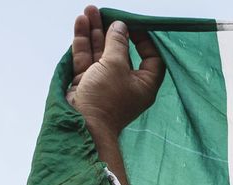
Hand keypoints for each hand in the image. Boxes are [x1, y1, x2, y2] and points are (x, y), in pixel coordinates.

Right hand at [67, 5, 163, 137]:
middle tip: (103, 12)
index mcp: (143, 84)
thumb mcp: (116, 66)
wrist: (82, 124)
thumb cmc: (106, 99)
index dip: (145, 41)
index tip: (134, 26)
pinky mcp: (88, 83)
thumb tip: (120, 27)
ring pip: (101, 53)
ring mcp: (105, 83)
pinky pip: (87, 60)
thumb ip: (118, 44)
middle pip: (121, 52)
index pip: (152, 59)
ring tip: (89, 11)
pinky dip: (83, 42)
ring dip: (95, 32)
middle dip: (111, 30)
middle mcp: (126, 83)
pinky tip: (80, 23)